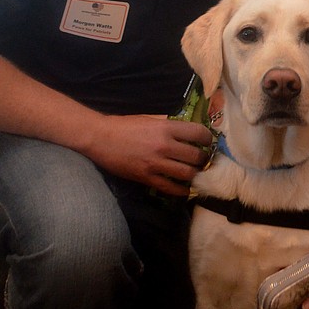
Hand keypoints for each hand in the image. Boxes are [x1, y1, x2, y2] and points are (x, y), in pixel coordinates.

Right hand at [84, 114, 213, 195]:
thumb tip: (186, 128)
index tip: (208, 141)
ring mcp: (156, 164)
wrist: (101, 139)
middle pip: (196, 156)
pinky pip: (170, 188)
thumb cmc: (125, 125)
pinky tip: (186, 189)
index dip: (207, 138)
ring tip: (197, 172)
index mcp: (166, 128)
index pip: (198, 133)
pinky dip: (182, 190)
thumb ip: (169, 123)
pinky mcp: (147, 178)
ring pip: (187, 174)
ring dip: (195, 174)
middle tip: (204, 159)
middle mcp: (164, 146)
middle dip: (204, 159)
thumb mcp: (150, 118)